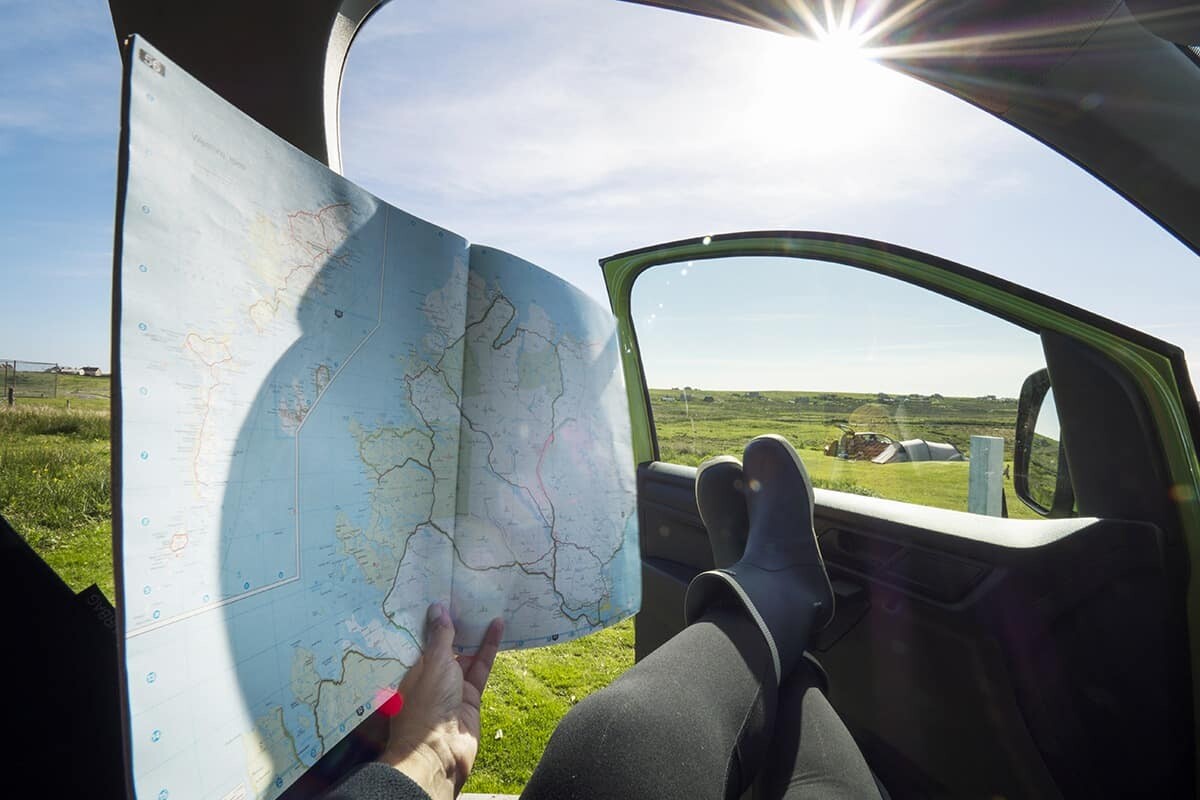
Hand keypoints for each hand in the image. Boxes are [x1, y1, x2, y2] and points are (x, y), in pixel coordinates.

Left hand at [379, 603, 503, 799]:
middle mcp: (429, 676)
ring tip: (486, 604)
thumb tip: (437, 608)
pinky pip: (481, 667)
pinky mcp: (471, 695)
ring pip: (466, 653)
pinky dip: (489, 647)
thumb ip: (441, 636)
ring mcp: (452, 687)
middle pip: (445, 645)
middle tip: (466, 593)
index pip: (421, 638)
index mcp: (410, 668)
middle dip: (455, 623)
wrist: (440, 752)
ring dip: (476, 632)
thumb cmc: (426, 706)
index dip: (432, 617)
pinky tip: (497, 627)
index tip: (440, 593)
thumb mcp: (434, 663)